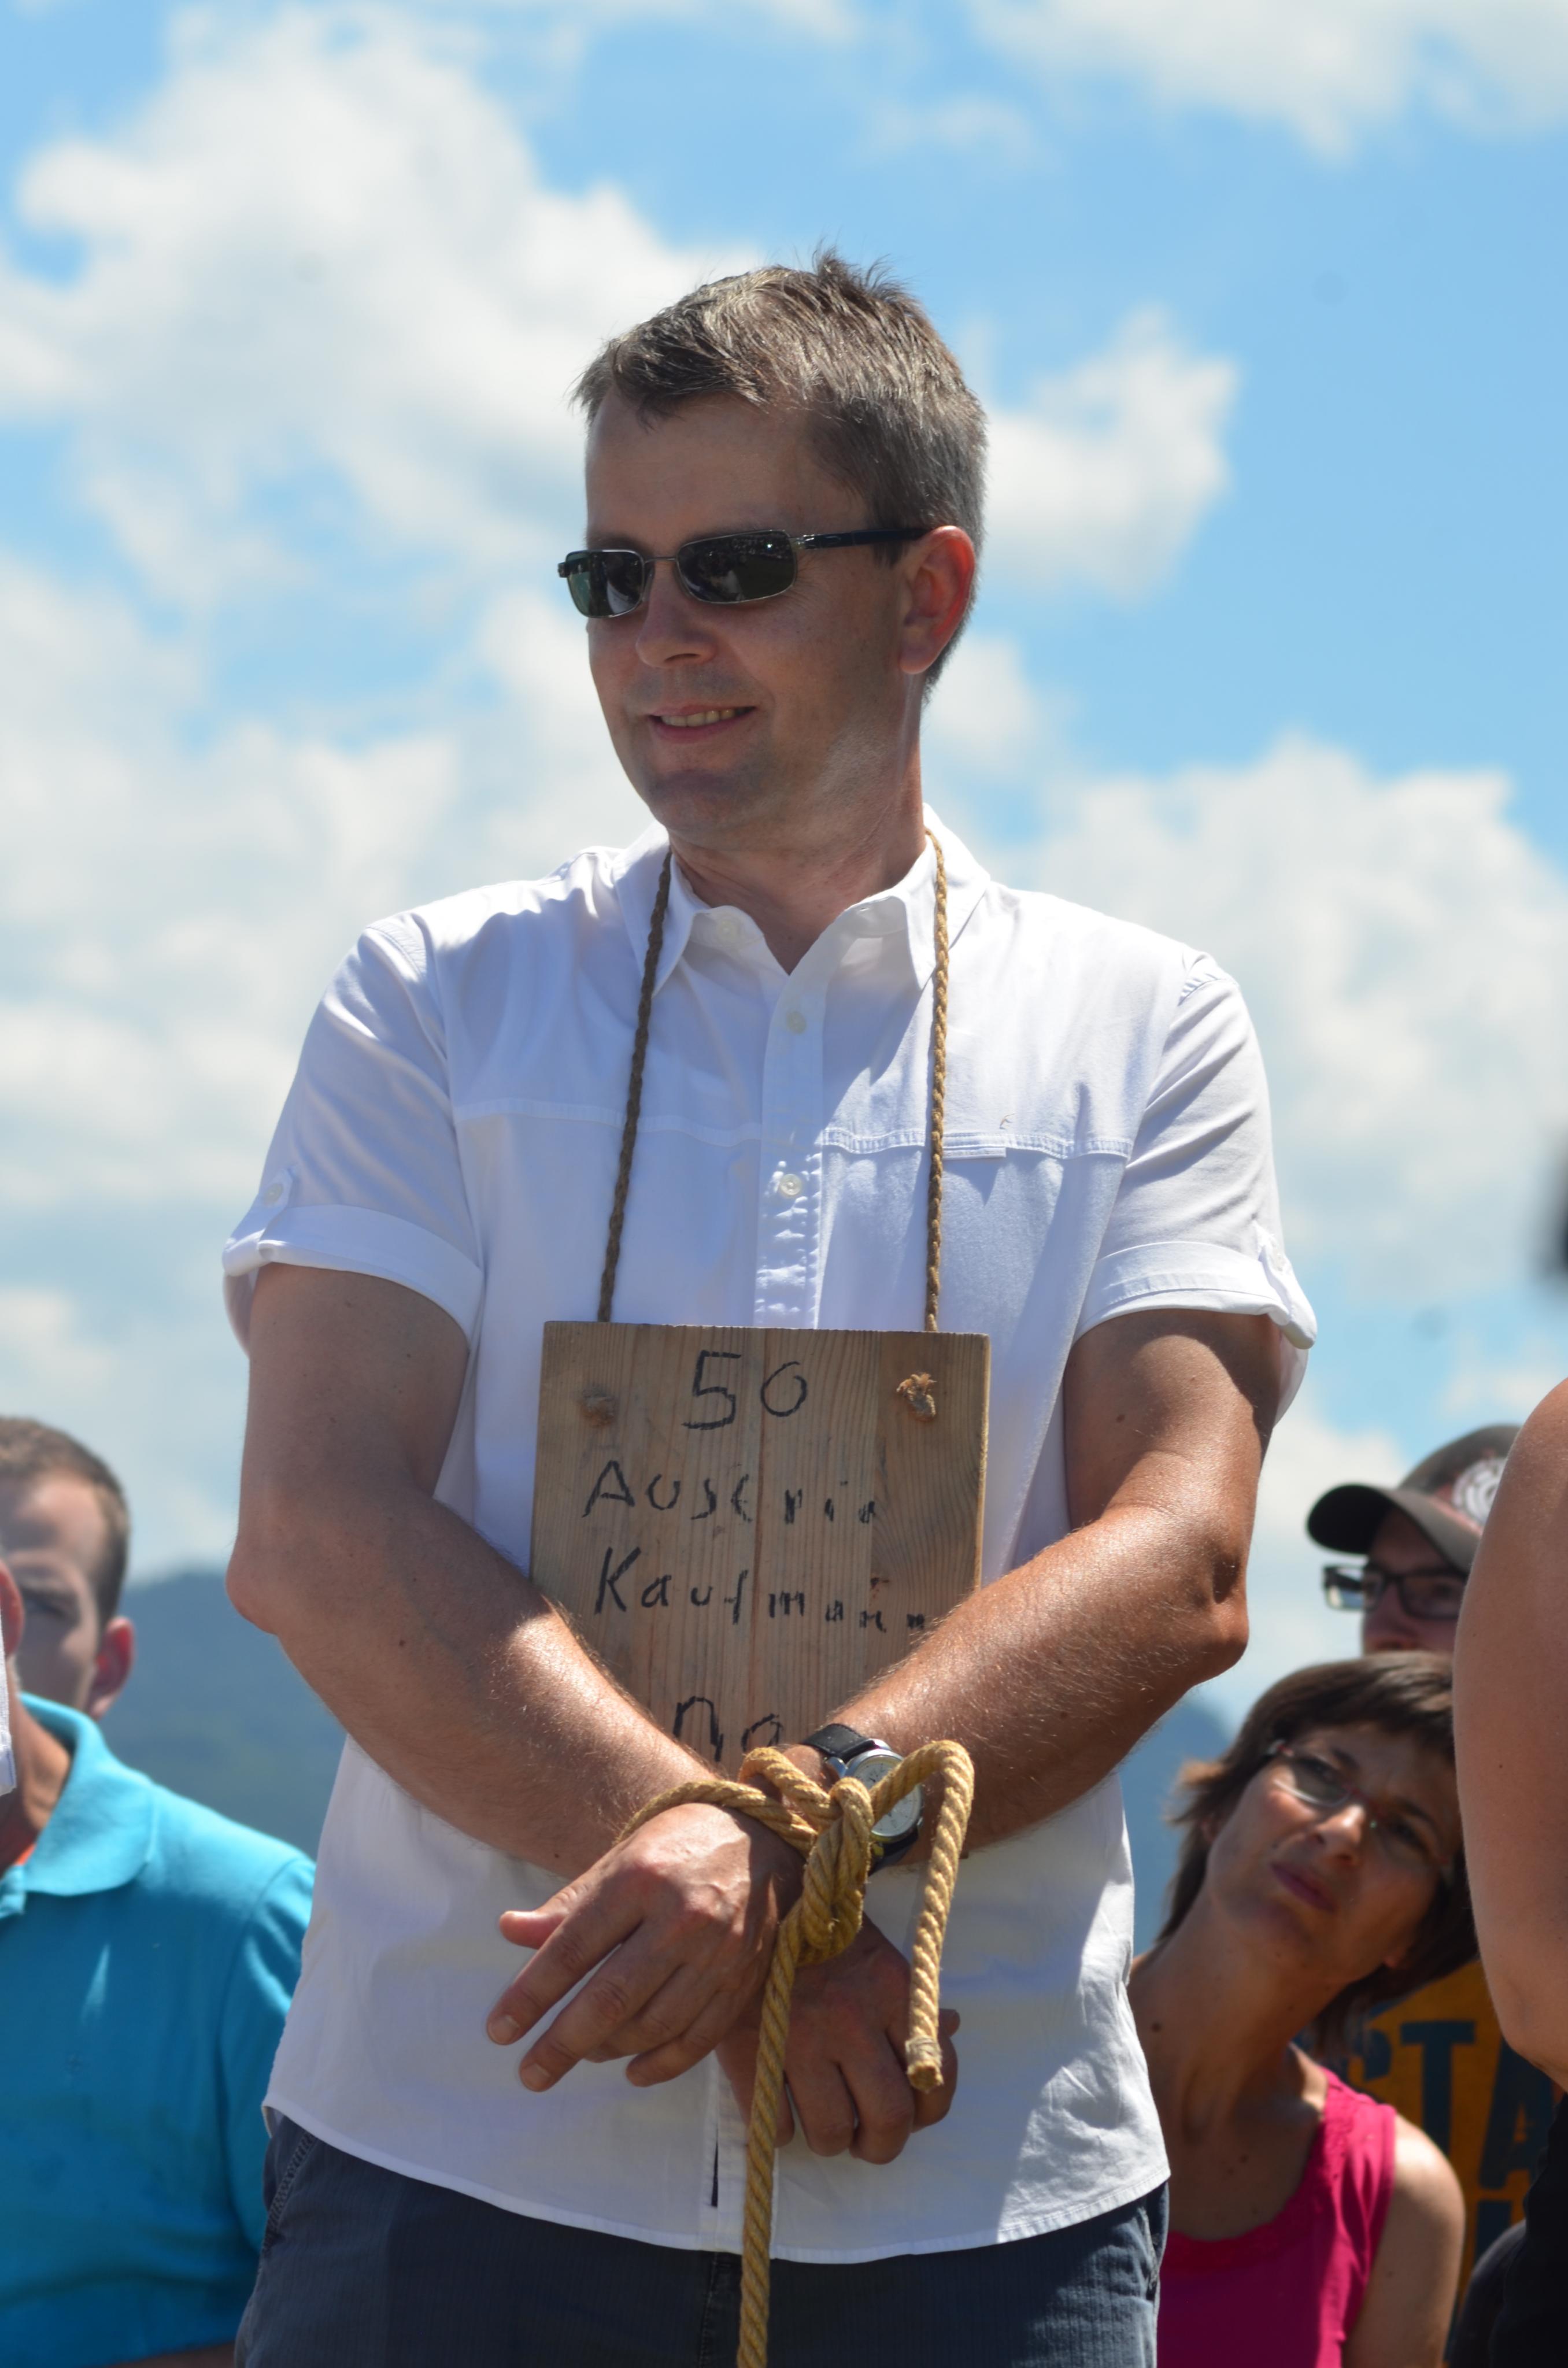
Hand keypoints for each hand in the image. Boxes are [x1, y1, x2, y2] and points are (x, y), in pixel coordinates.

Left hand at [487, 1802, 803, 2090]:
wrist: (764, 1837)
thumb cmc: (677, 1845)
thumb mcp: (619, 1859)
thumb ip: (568, 1904)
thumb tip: (509, 1931)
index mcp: (641, 1878)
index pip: (574, 1948)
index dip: (532, 1994)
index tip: (500, 2030)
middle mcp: (682, 1918)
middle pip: (611, 1997)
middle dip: (563, 2043)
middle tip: (530, 2074)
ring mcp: (719, 1953)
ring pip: (652, 2024)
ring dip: (607, 2050)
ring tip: (579, 2054)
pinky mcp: (745, 1979)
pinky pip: (698, 2039)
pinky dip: (661, 2064)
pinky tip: (631, 2071)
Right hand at [717, 1922, 959, 2164]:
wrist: (756, 1900)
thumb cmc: (826, 1933)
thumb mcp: (880, 1956)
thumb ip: (914, 2001)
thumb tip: (950, 2031)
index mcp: (893, 1991)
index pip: (933, 2078)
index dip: (926, 2113)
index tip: (910, 2116)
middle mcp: (853, 2018)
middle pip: (887, 2118)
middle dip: (881, 2146)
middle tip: (866, 2142)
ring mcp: (800, 2037)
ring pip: (832, 2130)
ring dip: (831, 2140)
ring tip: (823, 2123)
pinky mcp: (751, 2050)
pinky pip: (777, 2124)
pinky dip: (782, 2129)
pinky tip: (781, 2105)